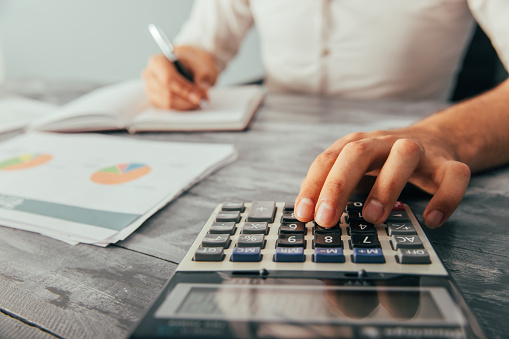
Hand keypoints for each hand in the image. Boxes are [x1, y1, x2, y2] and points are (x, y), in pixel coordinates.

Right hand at [142, 46, 218, 109]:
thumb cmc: (193, 64)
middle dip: (188, 99)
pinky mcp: (154, 100)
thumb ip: (202, 76)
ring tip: (200, 100)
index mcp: (157, 61)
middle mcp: (149, 75)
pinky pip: (168, 109)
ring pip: (168, 103)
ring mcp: (150, 89)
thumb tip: (200, 90)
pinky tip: (192, 103)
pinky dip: (182, 108)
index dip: (184, 90)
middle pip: (167, 94)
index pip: (168, 79)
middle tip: (204, 99)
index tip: (199, 96)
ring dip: (186, 105)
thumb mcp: (202, 65)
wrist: (189, 66)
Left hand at [294, 124, 470, 228]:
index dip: (313, 186)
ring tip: (372, 218)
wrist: (434, 140)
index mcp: (357, 144)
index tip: (304, 214)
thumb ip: (331, 186)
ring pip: (404, 156)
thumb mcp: (354, 169)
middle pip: (358, 153)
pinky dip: (445, 198)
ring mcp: (418, 151)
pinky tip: (431, 220)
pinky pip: (453, 176)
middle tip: (327, 219)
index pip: (328, 160)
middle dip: (338, 185)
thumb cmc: (384, 162)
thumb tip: (305, 214)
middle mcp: (384, 142)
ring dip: (386, 186)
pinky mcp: (447, 164)